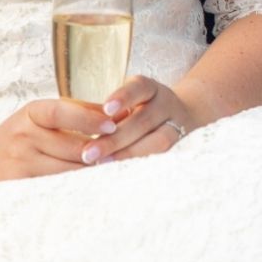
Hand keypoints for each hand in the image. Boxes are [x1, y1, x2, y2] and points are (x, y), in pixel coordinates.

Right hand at [0, 98, 116, 179]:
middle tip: (123, 151)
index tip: (112, 125)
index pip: (62, 112)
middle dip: (98, 150)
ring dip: (90, 170)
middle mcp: (23, 135)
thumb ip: (81, 110)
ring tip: (113, 166)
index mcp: (32, 112)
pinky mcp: (17, 184)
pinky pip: (54, 185)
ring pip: (65, 169)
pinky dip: (73, 184)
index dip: (88, 119)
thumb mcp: (46, 112)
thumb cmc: (25, 130)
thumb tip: (120, 112)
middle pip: (69, 146)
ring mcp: (19, 161)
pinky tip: (90, 182)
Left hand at [81, 75, 198, 163]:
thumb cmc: (141, 112)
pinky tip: (122, 174)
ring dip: (129, 154)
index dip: (124, 97)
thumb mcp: (131, 103)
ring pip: (159, 140)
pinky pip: (166, 157)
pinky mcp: (182, 146)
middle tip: (88, 153)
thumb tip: (79, 130)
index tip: (106, 109)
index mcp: (151, 89)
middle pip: (145, 119)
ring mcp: (178, 125)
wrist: (182, 116)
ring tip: (102, 165)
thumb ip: (110, 114)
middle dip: (116, 138)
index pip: (139, 87)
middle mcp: (167, 105)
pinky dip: (143, 165)